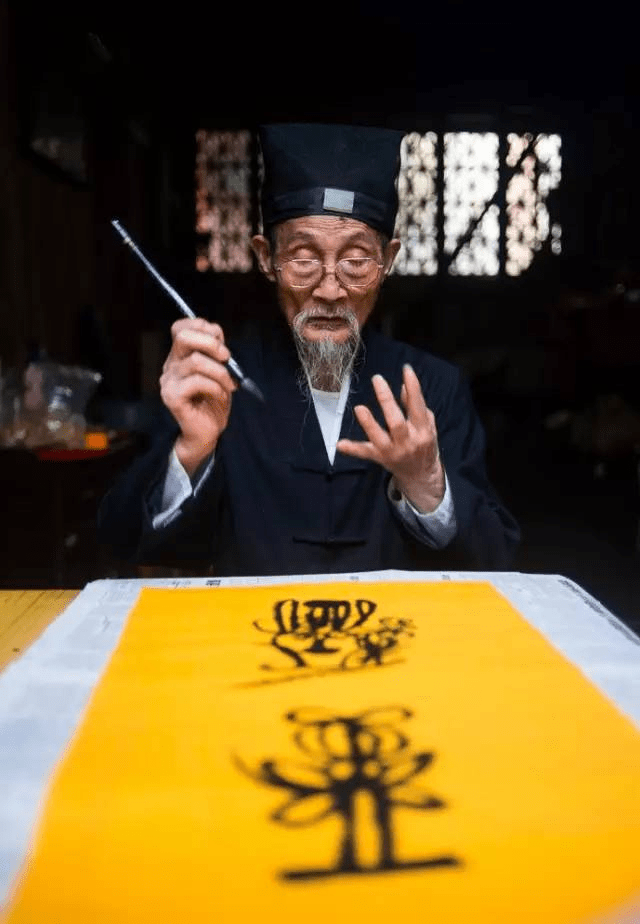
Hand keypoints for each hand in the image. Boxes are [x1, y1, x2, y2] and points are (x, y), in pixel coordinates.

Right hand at [160, 318, 237, 475]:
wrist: (208, 432)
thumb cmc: (214, 401)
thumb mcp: (220, 370)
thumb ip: (216, 350)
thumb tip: (216, 332)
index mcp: (180, 356)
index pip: (180, 327)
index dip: (203, 327)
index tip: (221, 342)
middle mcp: (170, 366)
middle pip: (183, 337)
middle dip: (211, 344)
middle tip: (227, 358)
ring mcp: (169, 382)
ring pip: (195, 361)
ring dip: (220, 372)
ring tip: (228, 385)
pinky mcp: (172, 397)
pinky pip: (197, 382)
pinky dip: (216, 387)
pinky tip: (220, 396)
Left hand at [336, 364, 444, 513]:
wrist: (421, 475)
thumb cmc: (424, 443)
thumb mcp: (427, 425)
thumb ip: (415, 406)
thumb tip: (404, 385)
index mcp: (422, 431)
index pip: (418, 406)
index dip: (413, 387)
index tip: (406, 369)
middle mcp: (407, 442)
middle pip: (396, 422)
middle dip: (386, 400)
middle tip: (377, 379)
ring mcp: (392, 451)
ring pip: (379, 437)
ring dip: (368, 423)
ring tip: (359, 408)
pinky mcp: (379, 458)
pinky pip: (365, 453)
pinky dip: (352, 449)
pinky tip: (340, 444)